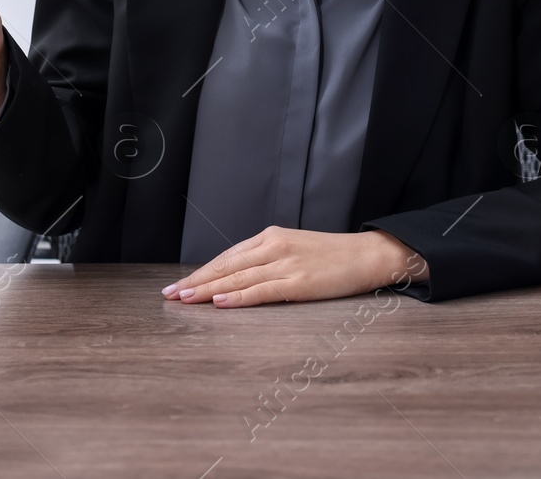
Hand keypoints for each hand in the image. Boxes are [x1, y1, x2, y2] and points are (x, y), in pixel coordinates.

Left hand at [161, 226, 427, 307]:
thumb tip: (241, 279)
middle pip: (226, 266)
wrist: (369, 254)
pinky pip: (261, 290)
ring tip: (184, 299)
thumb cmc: (334, 256)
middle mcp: (274, 246)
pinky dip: (238, 297)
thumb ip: (269, 259)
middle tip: (170, 294)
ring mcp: (285, 264)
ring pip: (237, 278)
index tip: (180, 284)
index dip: (202, 271)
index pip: (227, 256)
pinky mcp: (298, 282)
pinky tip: (219, 302)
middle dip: (196, 281)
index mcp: (271, 237)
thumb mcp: (296, 249)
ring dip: (208, 291)